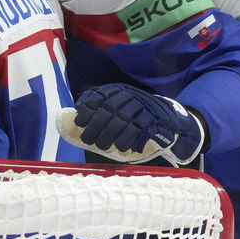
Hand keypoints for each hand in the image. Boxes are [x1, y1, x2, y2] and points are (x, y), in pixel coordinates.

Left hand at [56, 83, 204, 166]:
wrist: (166, 115)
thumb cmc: (134, 111)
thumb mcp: (117, 101)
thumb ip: (99, 104)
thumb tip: (74, 115)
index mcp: (117, 90)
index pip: (98, 96)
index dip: (87, 109)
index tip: (79, 123)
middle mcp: (129, 95)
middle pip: (108, 111)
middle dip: (96, 128)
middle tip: (88, 141)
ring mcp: (142, 107)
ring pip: (123, 122)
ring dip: (110, 137)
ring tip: (103, 147)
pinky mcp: (153, 120)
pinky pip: (139, 131)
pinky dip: (129, 141)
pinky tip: (122, 148)